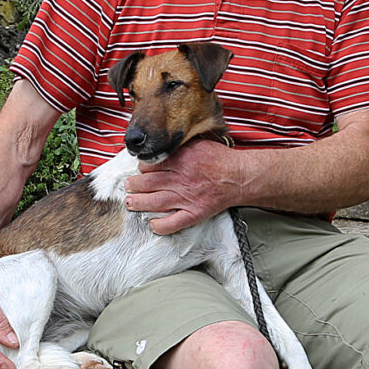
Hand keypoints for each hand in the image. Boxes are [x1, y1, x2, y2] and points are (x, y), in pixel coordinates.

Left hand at [126, 140, 244, 233]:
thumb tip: (161, 146)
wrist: (240, 177)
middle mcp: (181, 179)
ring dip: (139, 203)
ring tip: (130, 202)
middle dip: (134, 185)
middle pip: (148, 183)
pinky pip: (173, 222)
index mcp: (181, 160)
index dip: (142, 167)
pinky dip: (160, 225)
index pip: (151, 165)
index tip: (141, 169)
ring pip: (155, 202)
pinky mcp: (194, 213)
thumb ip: (179, 145)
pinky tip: (152, 224)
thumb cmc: (220, 159)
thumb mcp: (198, 143)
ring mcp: (187, 197)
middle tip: (129, 186)